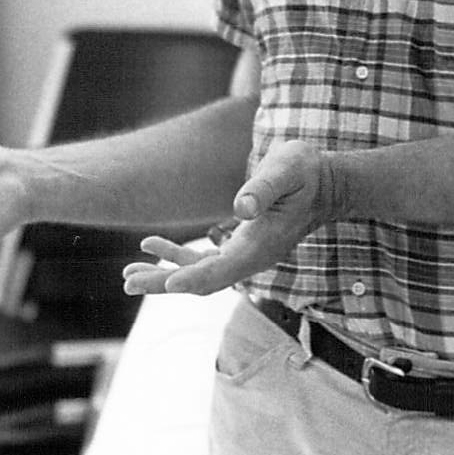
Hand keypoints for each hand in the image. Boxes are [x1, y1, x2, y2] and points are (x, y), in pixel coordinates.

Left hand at [121, 140, 338, 296]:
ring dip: (163, 275)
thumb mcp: (287, 170)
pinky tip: (150, 244)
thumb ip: (264, 187)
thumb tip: (242, 208)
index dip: (193, 277)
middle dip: (164, 283)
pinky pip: (202, 260)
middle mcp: (250, 259)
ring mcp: (244, 256)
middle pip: (202, 281)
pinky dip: (175, 256)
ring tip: (128, 275)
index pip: (221, 270)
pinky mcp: (239, 247)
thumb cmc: (306, 172)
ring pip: (197, 275)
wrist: (325, 185)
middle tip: (128, 284)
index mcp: (260, 246)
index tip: (166, 283)